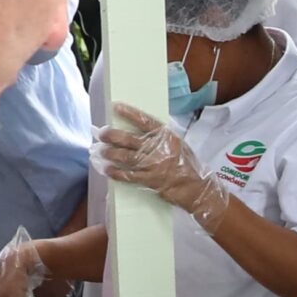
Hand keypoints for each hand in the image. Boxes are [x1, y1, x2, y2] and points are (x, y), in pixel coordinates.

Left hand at [98, 103, 213, 211]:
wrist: (196, 189)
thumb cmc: (188, 166)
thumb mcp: (179, 145)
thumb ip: (162, 138)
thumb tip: (141, 131)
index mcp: (167, 137)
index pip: (145, 121)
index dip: (130, 113)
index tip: (116, 107)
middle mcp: (159, 149)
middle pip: (130, 139)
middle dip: (112, 135)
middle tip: (101, 133)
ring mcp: (154, 165)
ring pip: (126, 157)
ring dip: (111, 153)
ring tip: (99, 150)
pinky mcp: (150, 180)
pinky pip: (129, 175)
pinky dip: (117, 172)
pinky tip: (107, 169)